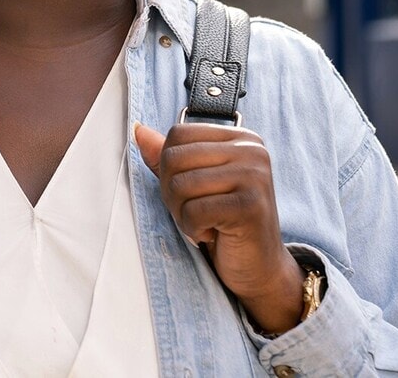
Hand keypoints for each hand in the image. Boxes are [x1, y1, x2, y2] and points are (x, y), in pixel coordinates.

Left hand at [134, 122, 304, 335]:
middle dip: (172, 192)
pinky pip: (194, 211)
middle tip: (194, 211)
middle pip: (175, 158)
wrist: (258, 267)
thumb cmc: (223, 221)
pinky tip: (213, 234)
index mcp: (240, 138)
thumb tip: (138, 131)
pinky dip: (193, 229)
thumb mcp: (195, 184)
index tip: (190, 191)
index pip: (178, 134)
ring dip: (182, 214)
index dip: (169, 167)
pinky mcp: (250, 206)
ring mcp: (255, 176)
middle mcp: (252, 151)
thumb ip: (169, 156)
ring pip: (181, 185)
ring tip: (204, 223)